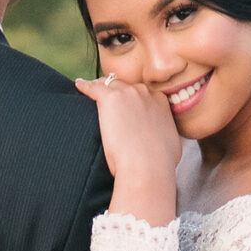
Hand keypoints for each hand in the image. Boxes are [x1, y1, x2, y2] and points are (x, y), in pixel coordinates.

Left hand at [75, 77, 180, 224]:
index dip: (133, 100)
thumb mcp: (170, 143)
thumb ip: (164, 133)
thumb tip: (162, 139)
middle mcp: (144, 92)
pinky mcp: (110, 98)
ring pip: (110, 83)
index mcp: (159, 101)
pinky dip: (86, 86)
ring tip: (92, 90)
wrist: (148, 166)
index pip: (142, 93)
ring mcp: (127, 93)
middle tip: (109, 102)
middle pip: (126, 86)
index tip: (126, 107)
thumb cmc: (160, 163)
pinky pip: (94, 87)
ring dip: (102, 87)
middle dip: (118, 92)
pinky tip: (79, 85)